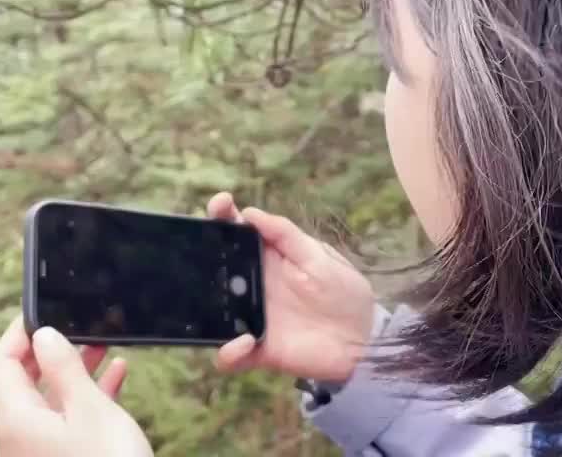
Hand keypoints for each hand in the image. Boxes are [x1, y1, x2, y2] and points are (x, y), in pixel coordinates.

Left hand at [0, 316, 152, 456]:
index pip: (0, 363)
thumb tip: (44, 336)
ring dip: (74, 370)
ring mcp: (38, 450)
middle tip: (78, 325)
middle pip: (22, 380)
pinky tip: (116, 376)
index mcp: (16, 419)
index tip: (43, 310)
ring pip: (49, 398)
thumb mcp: (90, 409)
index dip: (19, 333)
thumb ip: (64, 368)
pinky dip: (87, 395)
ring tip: (103, 345)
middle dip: (51, 349)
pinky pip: (66, 419)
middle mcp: (18, 436)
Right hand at [208, 193, 375, 383]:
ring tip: (210, 301)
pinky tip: (244, 342)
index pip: (238, 233)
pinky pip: (229, 356)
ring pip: (213, 314)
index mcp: (269, 258)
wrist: (364, 340)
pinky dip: (228, 353)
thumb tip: (250, 213)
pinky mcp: (258, 350)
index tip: (219, 204)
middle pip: (216, 270)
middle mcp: (254, 287)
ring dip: (203, 310)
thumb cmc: (344, 292)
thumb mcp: (319, 257)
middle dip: (198, 257)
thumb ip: (286, 235)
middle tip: (198, 247)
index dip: (223, 216)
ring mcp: (252, 319)